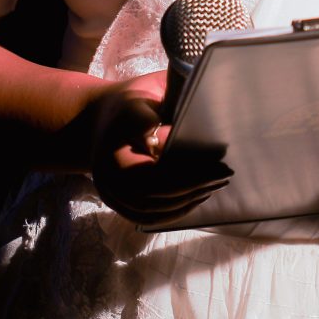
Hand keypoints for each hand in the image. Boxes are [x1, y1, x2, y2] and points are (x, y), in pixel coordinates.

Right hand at [86, 71, 230, 224]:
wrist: (95, 117)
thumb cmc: (128, 104)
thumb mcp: (139, 101)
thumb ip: (151, 120)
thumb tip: (172, 139)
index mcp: (114, 155)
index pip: (156, 176)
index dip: (190, 177)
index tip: (218, 167)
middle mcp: (108, 181)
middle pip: (156, 197)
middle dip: (195, 189)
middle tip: (224, 176)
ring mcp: (111, 195)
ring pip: (153, 211)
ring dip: (187, 202)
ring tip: (214, 186)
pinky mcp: (117, 203)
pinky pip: (148, 217)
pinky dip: (174, 212)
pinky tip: (196, 198)